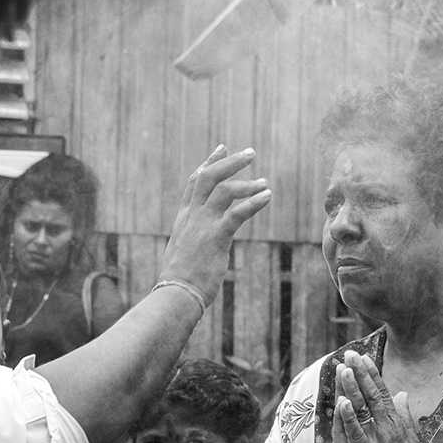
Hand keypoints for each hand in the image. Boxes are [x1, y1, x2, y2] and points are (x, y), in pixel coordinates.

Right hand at [159, 145, 271, 302]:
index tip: (222, 148)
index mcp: (184, 218)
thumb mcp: (183, 252)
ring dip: (247, 183)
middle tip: (251, 153)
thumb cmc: (180, 280)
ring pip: (225, 190)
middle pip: (209, 177)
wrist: (175, 294)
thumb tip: (200, 244)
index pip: (194, 182)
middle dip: (230, 162)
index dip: (209, 163)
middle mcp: (192, 216)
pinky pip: (238, 214)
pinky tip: (268, 196)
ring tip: (265, 183)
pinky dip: (254, 202)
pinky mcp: (216, 237)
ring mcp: (203, 225)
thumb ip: (192, 240)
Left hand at [333, 352, 427, 442]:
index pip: (382, 393)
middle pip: (371, 395)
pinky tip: (342, 403)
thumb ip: (404, 415)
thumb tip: (402, 393)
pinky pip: (355, 433)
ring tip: (344, 370)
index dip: (372, 374)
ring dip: (352, 389)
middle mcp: (387, 428)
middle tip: (350, 354)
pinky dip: (349, 418)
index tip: (364, 357)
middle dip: (360, 374)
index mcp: (396, 423)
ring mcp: (376, 441)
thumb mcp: (410, 438)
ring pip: (362, 410)